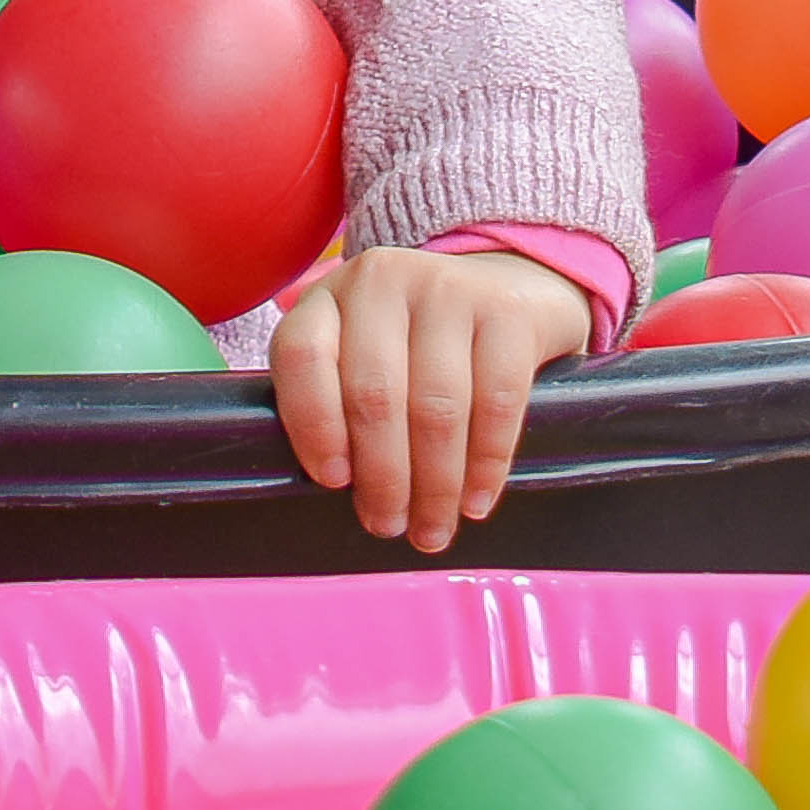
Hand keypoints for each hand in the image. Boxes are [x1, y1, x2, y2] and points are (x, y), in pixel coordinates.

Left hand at [267, 246, 598, 553]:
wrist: (506, 287)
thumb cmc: (415, 343)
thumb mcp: (360, 349)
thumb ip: (339, 398)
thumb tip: (345, 488)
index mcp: (328, 296)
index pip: (302, 356)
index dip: (313, 425)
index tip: (333, 482)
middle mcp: (383, 280)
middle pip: (374, 394)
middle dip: (382, 476)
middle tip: (388, 526)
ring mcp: (448, 290)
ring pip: (436, 406)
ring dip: (434, 484)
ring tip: (431, 529)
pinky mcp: (507, 312)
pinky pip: (496, 403)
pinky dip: (486, 464)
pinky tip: (475, 502)